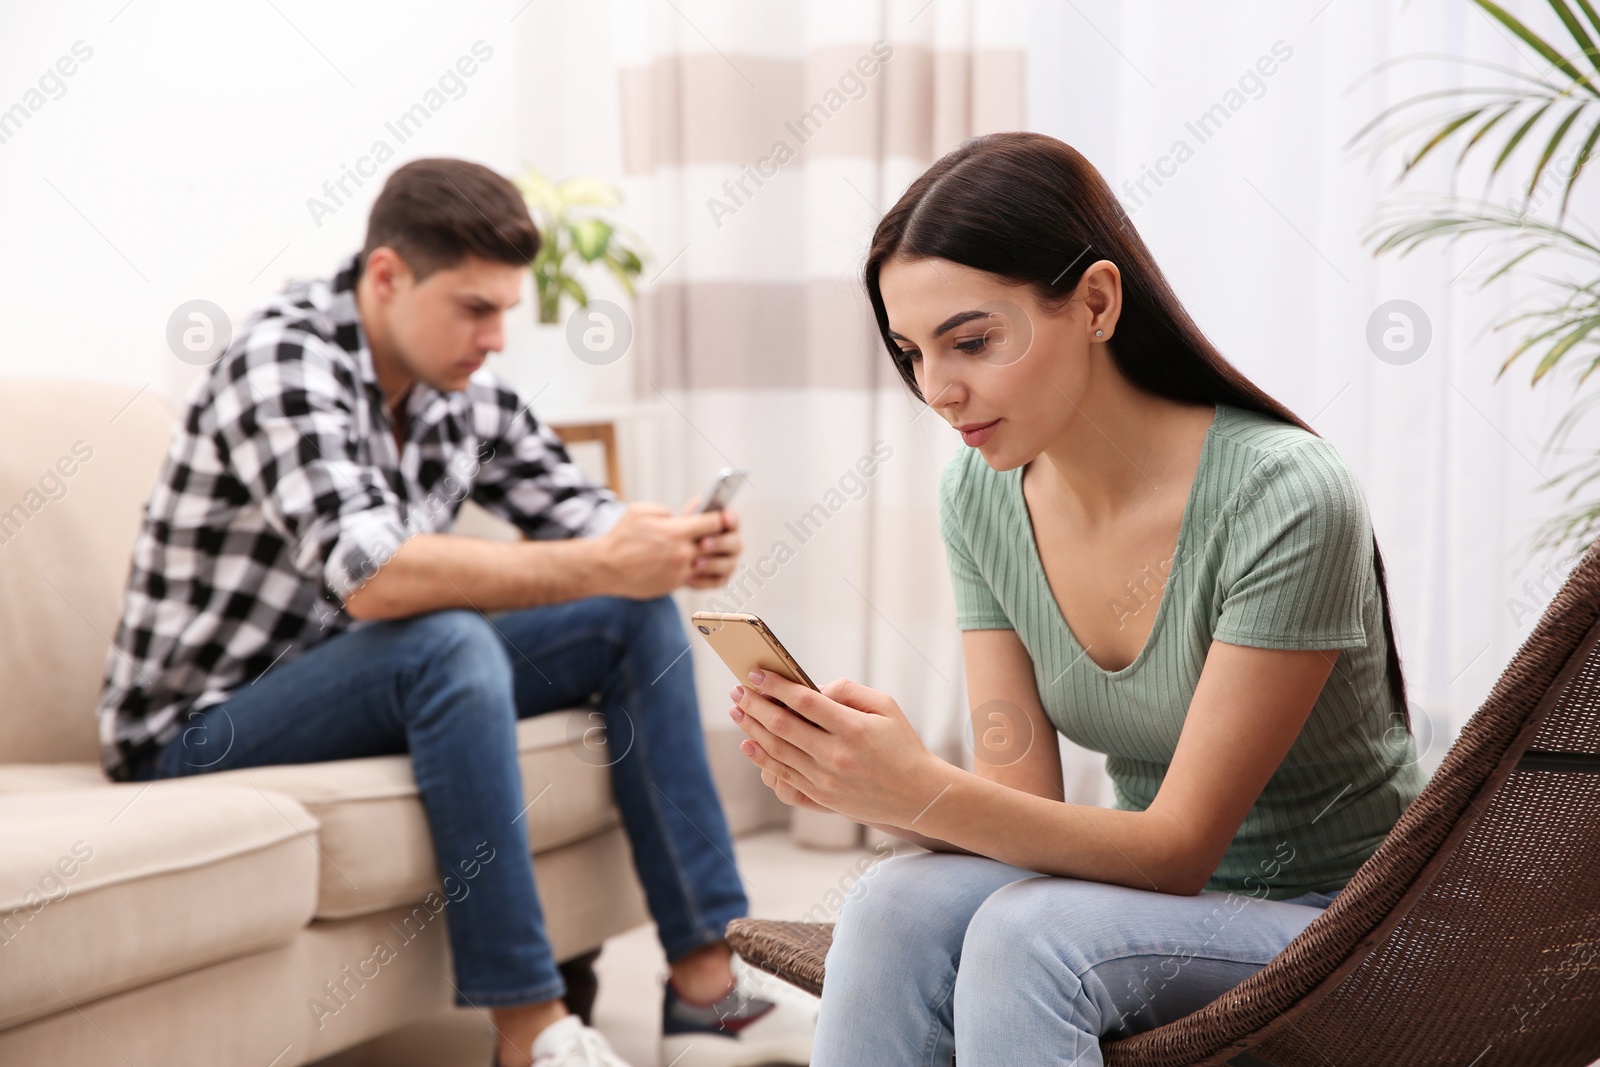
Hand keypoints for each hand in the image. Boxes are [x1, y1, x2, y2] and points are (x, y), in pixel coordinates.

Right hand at [595, 502, 725, 597]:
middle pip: (716, 544)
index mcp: (677, 531)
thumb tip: (681, 517)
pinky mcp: (673, 586)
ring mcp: (679, 572)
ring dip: (710, 556)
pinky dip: (696, 570)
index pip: (714, 522)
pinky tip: (692, 562)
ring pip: (708, 564)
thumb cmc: (620, 538)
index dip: (719, 518)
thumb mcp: (641, 511)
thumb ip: (666, 510)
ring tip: (707, 549)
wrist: (604, 568)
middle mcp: (682, 553)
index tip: (720, 517)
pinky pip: (695, 578)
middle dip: (718, 537)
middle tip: (718, 532)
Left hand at [678, 497, 742, 589]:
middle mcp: (733, 544)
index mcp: (727, 526)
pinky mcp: (721, 579)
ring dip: (712, 564)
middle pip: (735, 543)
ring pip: (728, 565)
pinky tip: (688, 578)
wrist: (672, 558)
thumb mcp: (685, 521)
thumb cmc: (683, 534)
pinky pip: (716, 582)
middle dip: (719, 543)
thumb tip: (698, 505)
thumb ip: (694, 513)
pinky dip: (702, 581)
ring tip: (695, 564)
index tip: (724, 518)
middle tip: (703, 544)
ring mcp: (729, 563)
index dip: (731, 519)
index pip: (734, 520)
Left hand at [728, 671, 946, 826]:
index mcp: (853, 729)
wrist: (918, 795)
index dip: (776, 686)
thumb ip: (848, 691)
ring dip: (752, 729)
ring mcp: (826, 781)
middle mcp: (836, 756)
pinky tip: (749, 744)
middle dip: (755, 705)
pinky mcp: (821, 798)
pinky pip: (783, 777)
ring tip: (737, 711)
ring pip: (777, 752)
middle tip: (737, 690)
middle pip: (783, 726)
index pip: (804, 702)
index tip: (756, 674)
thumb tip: (812, 688)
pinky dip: (762, 760)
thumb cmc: (902, 744)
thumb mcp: (886, 706)